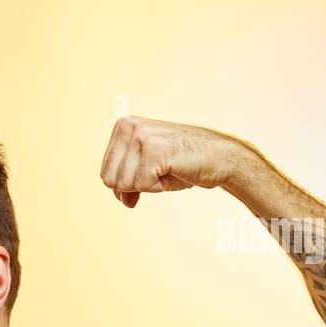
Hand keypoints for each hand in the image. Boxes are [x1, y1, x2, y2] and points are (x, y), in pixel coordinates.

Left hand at [99, 116, 241, 208]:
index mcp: (122, 126)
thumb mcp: (146, 172)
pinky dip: (159, 187)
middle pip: (109, 180)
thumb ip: (127, 183)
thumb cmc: (184, 164)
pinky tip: (175, 170)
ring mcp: (140, 135)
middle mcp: (128, 126)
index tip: (151, 170)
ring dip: (149, 186)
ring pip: (123, 185)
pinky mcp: (154, 149)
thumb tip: (121, 200)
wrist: (220, 158)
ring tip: (168, 168)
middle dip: (136, 185)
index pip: (105, 173)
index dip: (128, 183)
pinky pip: (141, 186)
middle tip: (161, 170)